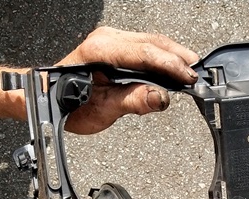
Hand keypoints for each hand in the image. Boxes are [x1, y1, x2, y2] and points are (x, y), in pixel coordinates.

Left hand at [55, 27, 199, 133]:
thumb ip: (133, 102)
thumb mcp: (103, 110)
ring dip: (173, 56)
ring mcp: (111, 40)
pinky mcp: (116, 46)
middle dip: (178, 58)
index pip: (146, 53)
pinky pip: (146, 46)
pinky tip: (174, 68)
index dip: (171, 65)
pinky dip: (163, 56)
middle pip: (153, 42)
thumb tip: (160, 97)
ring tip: (191, 72)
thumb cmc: (69, 104)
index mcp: (100, 50)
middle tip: (198, 75)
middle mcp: (106, 39)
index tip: (189, 78)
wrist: (50, 99)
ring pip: (152, 41)